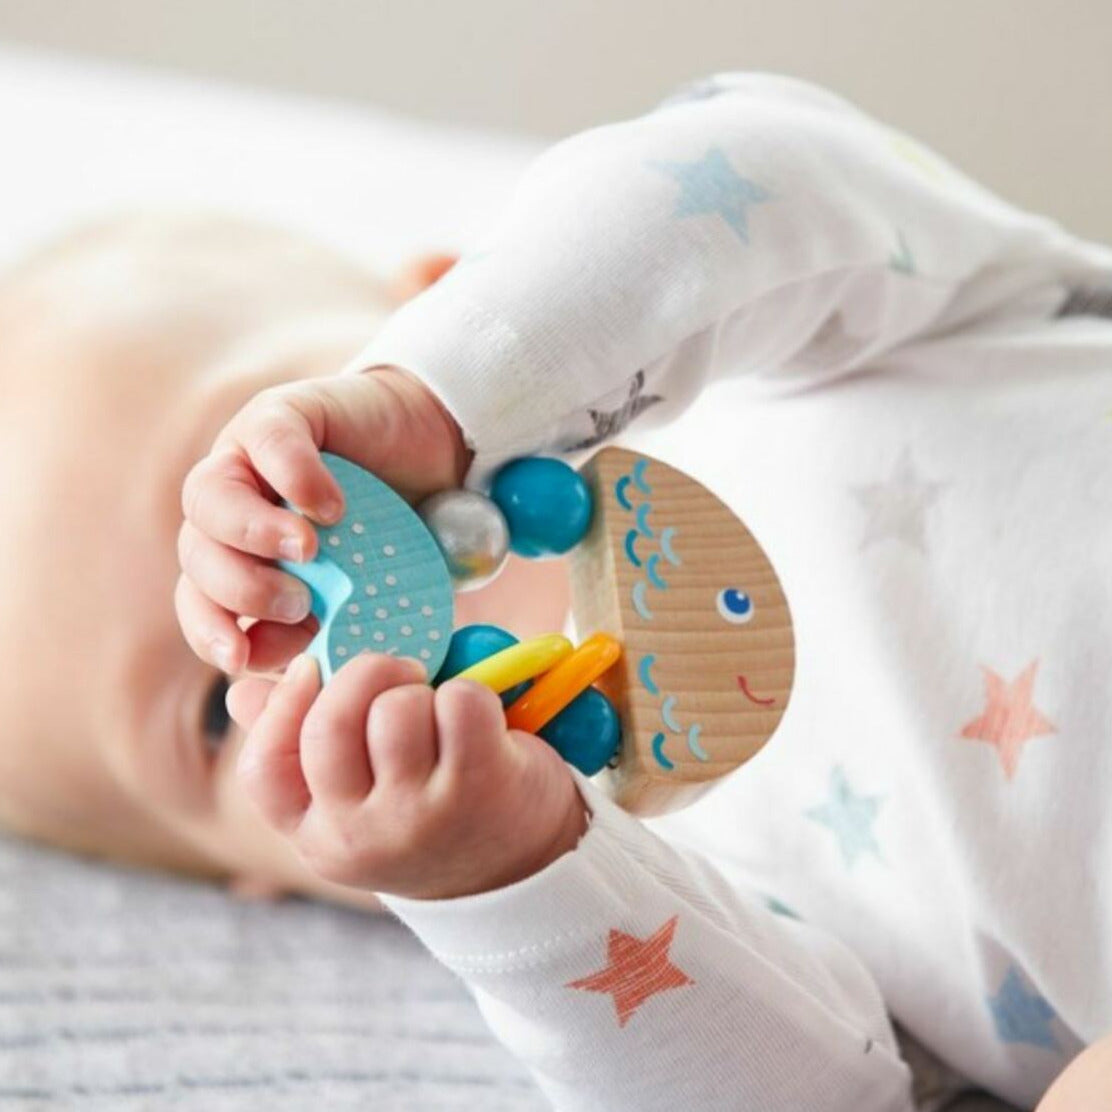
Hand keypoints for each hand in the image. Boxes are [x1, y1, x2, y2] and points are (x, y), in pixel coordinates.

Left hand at [175, 366, 468, 675]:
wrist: (430, 451)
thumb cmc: (396, 531)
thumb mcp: (363, 593)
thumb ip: (327, 630)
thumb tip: (297, 673)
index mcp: (239, 558)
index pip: (198, 603)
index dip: (210, 633)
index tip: (241, 659)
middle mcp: (230, 510)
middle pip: (194, 554)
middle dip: (239, 589)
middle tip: (297, 603)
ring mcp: (247, 458)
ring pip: (205, 497)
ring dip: (251, 533)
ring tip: (307, 551)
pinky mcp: (281, 415)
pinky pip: (267, 441)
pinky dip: (294, 475)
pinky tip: (331, 506)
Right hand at [228, 653, 588, 899]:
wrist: (522, 871)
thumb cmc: (428, 814)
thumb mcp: (359, 798)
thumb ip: (302, 746)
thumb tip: (244, 692)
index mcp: (319, 836)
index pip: (263, 770)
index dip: (281, 706)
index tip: (310, 669)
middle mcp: (362, 834)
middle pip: (329, 726)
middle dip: (363, 675)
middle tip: (398, 673)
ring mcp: (421, 815)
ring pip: (396, 709)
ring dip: (422, 689)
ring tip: (439, 707)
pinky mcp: (480, 786)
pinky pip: (459, 702)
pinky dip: (472, 693)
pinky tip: (480, 719)